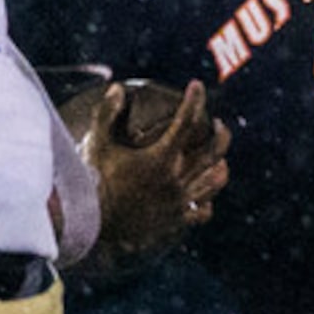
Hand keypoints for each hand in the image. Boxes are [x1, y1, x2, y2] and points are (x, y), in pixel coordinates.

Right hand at [84, 80, 230, 267]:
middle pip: (212, 151)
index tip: (197, 86)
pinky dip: (207, 202)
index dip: (194, 101)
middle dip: (220, 134)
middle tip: (217, 123)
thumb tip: (116, 88)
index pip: (186, 122)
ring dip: (220, 166)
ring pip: (214, 181)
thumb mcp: (98, 145)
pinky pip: (202, 212)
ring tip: (219, 159)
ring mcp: (179, 202)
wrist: (93, 226)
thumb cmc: (93, 182)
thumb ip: (107, 115)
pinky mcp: (176, 221)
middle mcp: (176, 179)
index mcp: (161, 158)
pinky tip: (205, 199)